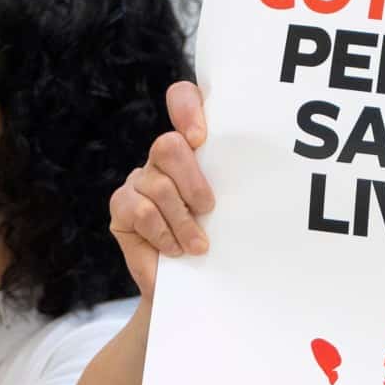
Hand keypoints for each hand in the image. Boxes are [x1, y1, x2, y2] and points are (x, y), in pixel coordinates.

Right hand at [108, 80, 214, 299]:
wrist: (190, 285)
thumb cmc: (217, 242)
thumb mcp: (232, 210)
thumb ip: (235, 184)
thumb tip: (262, 179)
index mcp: (193, 148)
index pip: (183, 100)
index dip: (187, 108)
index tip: (200, 138)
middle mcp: (162, 158)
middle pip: (169, 145)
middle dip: (193, 180)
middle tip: (208, 209)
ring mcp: (139, 180)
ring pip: (159, 186)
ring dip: (183, 221)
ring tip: (197, 245)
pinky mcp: (121, 206)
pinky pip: (141, 211)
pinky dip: (163, 233)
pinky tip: (174, 249)